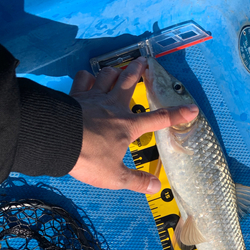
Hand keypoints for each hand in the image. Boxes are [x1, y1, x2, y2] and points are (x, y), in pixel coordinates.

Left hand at [69, 57, 198, 193]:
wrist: (58, 141)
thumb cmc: (89, 159)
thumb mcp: (116, 177)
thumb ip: (136, 181)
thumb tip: (156, 187)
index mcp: (127, 126)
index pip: (158, 119)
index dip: (176, 114)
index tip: (192, 108)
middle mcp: (113, 106)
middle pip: (130, 83)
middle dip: (139, 71)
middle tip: (144, 61)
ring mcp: (93, 97)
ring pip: (107, 76)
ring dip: (114, 72)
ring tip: (117, 71)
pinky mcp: (75, 95)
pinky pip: (82, 79)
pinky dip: (87, 77)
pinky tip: (88, 79)